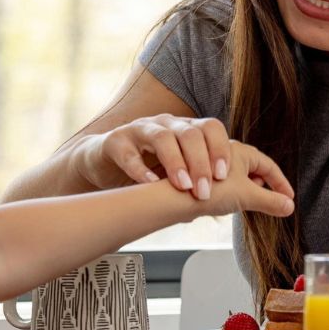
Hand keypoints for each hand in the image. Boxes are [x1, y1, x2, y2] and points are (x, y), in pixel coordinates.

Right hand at [77, 114, 232, 198]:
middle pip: (190, 133)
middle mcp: (165, 124)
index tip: (224, 176)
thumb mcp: (177, 172)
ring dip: (176, 163)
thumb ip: (198, 183)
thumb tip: (226, 205)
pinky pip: (129, 153)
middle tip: (205, 191)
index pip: (210, 127)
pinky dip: (141, 169)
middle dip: (201, 162)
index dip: (220, 148)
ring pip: (162, 138)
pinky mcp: (116, 142)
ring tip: (183, 186)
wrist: (102, 163)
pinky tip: (150, 184)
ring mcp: (140, 130)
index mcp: (185, 129)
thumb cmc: (146, 168)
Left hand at [205, 140, 294, 218]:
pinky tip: (226, 203)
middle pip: (254, 168)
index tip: (289, 197)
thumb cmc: (211, 190)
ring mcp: (213, 162)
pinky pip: (225, 181)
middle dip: (263, 184)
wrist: (177, 196)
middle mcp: (227, 152)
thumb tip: (289, 207)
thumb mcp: (247, 197)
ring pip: (238, 175)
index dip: (280, 183)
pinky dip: (232, 191)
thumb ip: (270, 202)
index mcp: (241, 151)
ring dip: (246, 189)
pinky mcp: (203, 174)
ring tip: (246, 202)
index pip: (269, 166)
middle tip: (268, 201)